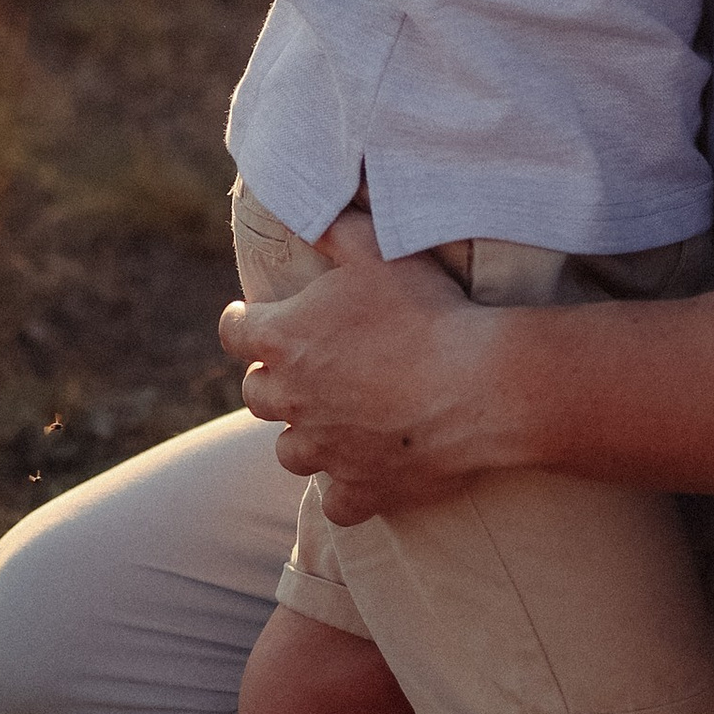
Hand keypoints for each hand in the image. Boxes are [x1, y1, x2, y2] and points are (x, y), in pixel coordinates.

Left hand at [225, 210, 511, 523]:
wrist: (479, 385)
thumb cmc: (426, 311)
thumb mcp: (376, 250)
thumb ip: (332, 228)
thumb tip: (303, 209)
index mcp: (284, 339)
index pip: (234, 331)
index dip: (243, 322)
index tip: (253, 318)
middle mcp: (291, 399)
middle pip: (257, 395)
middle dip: (275, 380)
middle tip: (307, 368)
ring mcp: (324, 450)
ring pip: (289, 452)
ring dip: (305, 436)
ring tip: (334, 422)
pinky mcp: (361, 488)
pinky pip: (335, 504)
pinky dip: (344, 491)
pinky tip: (362, 476)